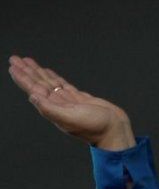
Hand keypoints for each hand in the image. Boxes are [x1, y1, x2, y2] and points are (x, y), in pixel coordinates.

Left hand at [8, 56, 135, 150]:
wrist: (114, 130)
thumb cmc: (95, 127)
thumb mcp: (70, 119)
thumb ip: (50, 109)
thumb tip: (32, 97)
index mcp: (53, 108)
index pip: (33, 89)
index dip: (23, 77)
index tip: (14, 66)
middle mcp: (58, 103)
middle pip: (38, 83)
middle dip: (27, 71)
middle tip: (15, 58)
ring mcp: (68, 100)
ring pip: (49, 82)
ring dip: (38, 72)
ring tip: (28, 61)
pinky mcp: (79, 98)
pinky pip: (63, 85)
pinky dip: (54, 77)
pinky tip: (48, 72)